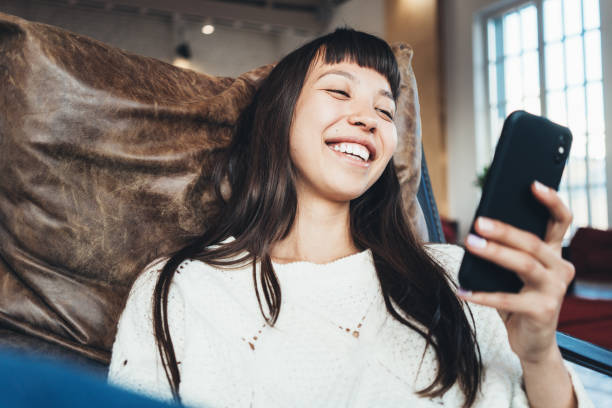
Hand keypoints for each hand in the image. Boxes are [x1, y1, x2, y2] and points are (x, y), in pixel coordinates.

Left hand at [459, 180, 575, 363]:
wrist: (533, 341)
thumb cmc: (519, 299)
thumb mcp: (516, 273)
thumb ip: (509, 252)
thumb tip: (480, 227)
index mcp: (555, 254)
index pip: (561, 221)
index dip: (551, 201)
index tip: (533, 184)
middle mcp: (560, 269)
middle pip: (534, 242)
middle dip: (505, 230)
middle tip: (478, 221)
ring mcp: (554, 291)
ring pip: (525, 264)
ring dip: (495, 252)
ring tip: (470, 243)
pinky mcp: (542, 311)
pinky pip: (508, 299)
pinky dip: (482, 295)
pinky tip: (462, 291)